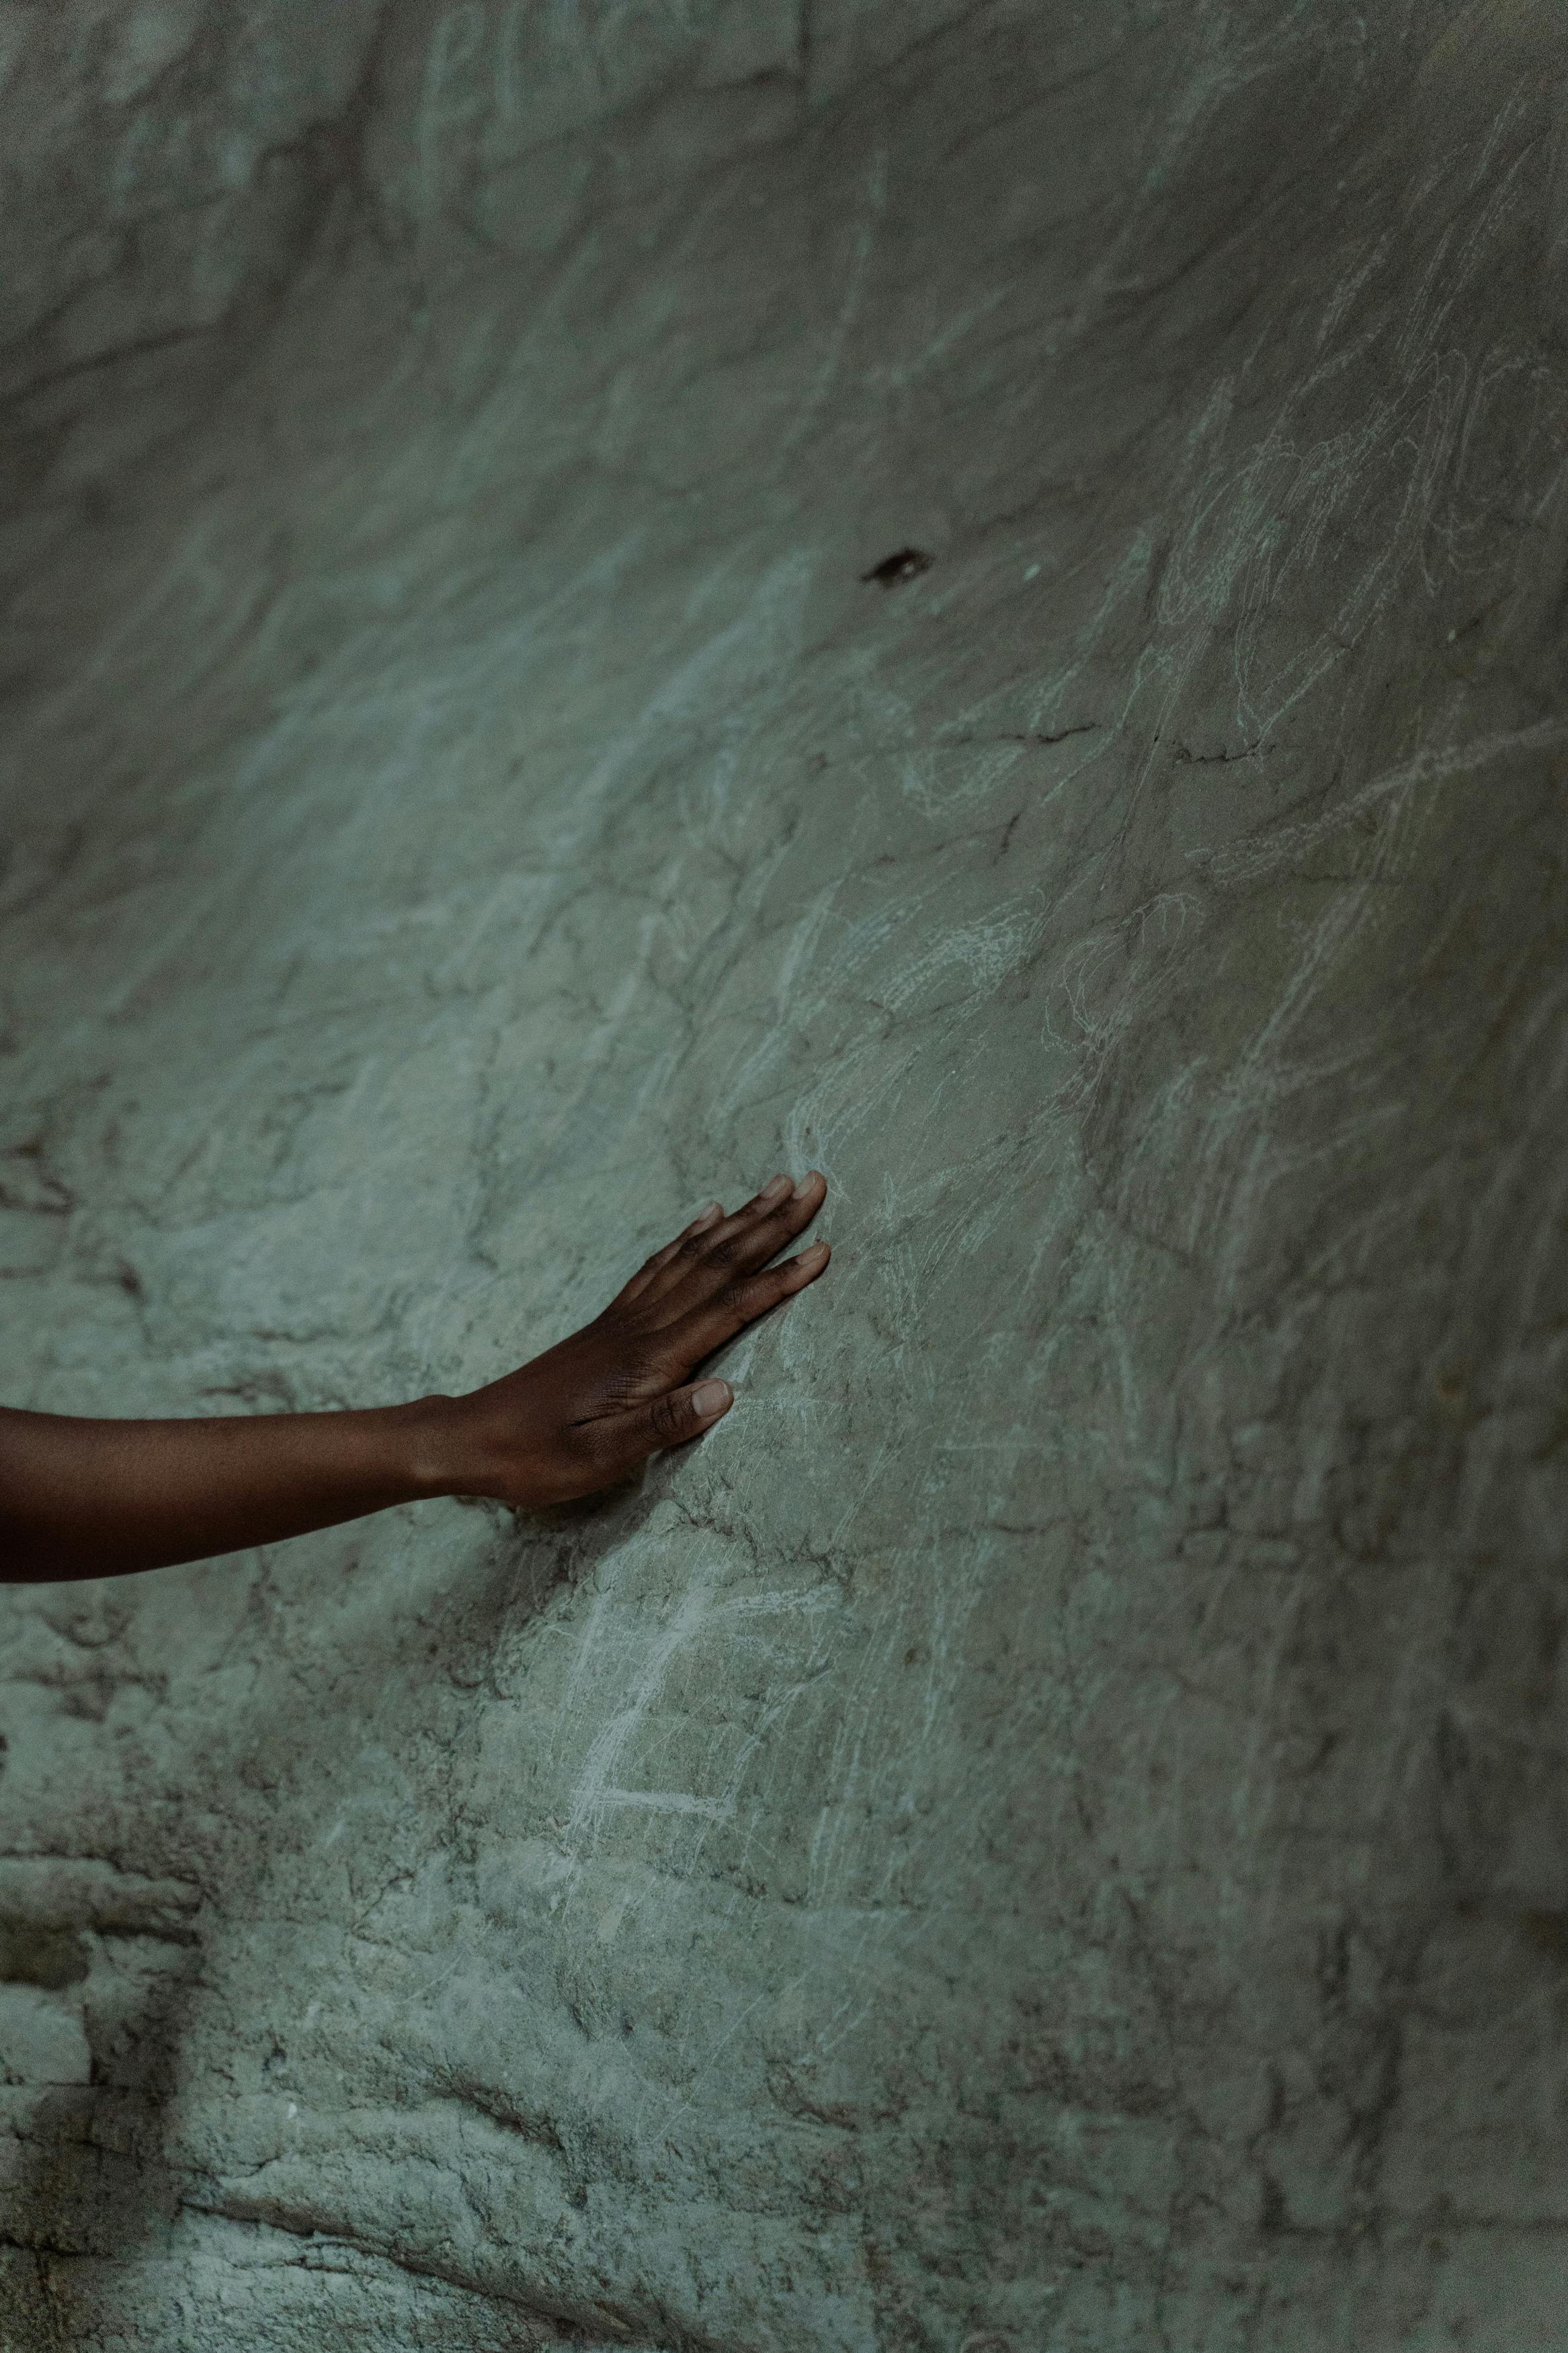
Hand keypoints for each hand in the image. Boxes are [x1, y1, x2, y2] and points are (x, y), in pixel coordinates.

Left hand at [447, 1171, 829, 1507]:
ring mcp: (624, 1320)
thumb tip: (726, 1393)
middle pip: (718, 1266)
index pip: (727, 1311)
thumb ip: (661, 1425)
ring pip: (694, 1257)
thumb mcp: (598, 1460)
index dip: (778, 1280)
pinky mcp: (610, 1323)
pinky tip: (707, 1218)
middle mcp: (640, 1328)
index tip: (822, 1248)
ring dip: (740, 1222)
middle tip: (813, 1184)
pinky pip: (659, 1267)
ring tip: (775, 1187)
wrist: (471, 1438)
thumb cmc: (535, 1459)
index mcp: (648, 1361)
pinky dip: (689, 1238)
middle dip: (770, 1225)